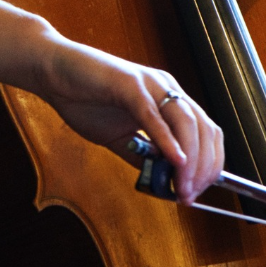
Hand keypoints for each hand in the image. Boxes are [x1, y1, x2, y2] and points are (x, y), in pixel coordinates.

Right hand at [36, 35, 223, 204]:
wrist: (55, 71)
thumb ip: (142, 156)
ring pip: (187, 123)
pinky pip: (153, 114)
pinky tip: (173, 160)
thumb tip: (164, 183)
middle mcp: (166, 87)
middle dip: (203, 169)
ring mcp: (150, 83)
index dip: (209, 165)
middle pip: (203, 130)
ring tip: (181, 187)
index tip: (196, 192)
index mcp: (168, 98)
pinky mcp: (129, 83)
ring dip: (189, 162)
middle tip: (189, 195)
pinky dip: (167, 140)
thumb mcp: (120, 137)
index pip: (206, 132)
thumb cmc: (85, 99)